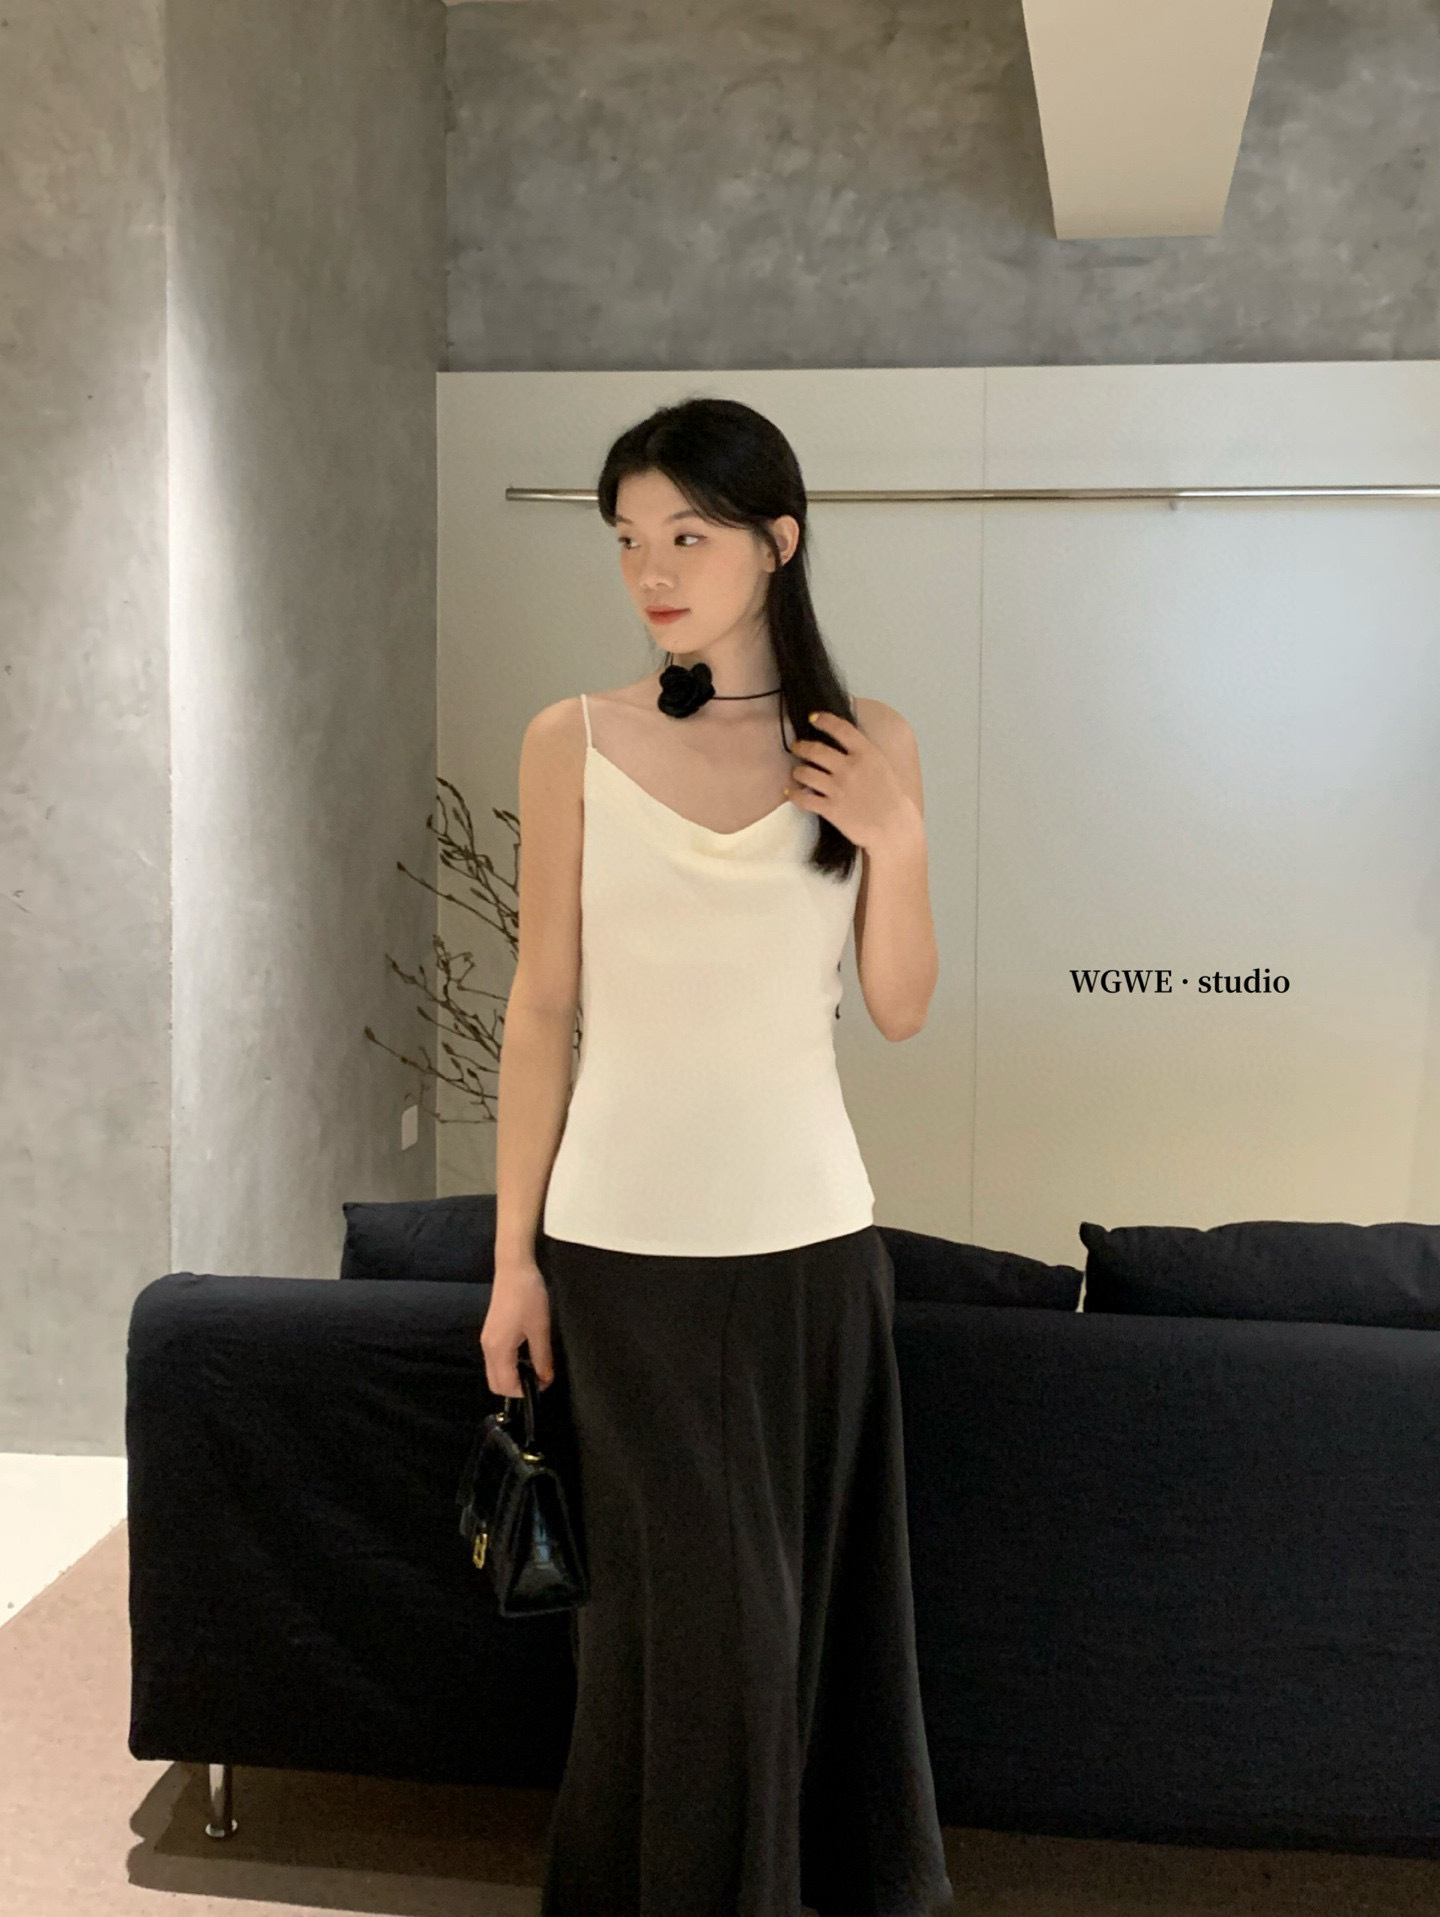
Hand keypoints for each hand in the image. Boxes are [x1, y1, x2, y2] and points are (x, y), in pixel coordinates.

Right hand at [481, 1257, 554, 1396]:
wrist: (513, 1269)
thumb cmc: (528, 1297)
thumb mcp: (540, 1329)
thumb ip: (542, 1358)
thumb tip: (545, 1379)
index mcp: (499, 1350)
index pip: (506, 1386)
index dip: (525, 1392)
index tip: (544, 1384)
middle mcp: (488, 1349)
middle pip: (495, 1384)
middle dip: (515, 1389)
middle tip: (538, 1379)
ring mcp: (486, 1341)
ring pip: (494, 1373)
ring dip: (511, 1378)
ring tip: (533, 1368)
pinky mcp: (489, 1333)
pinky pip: (495, 1361)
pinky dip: (507, 1367)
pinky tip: (524, 1356)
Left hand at [784, 711, 917, 850]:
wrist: (893, 827)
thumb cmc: (890, 796)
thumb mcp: (881, 765)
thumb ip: (862, 752)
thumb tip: (842, 741)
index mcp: (866, 754)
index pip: (840, 728)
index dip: (823, 720)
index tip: (813, 718)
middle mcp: (849, 768)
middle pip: (815, 750)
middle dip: (801, 746)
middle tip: (797, 747)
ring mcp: (838, 789)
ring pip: (805, 773)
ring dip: (797, 771)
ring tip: (798, 772)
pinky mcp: (830, 809)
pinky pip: (803, 798)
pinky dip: (793, 794)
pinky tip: (790, 792)